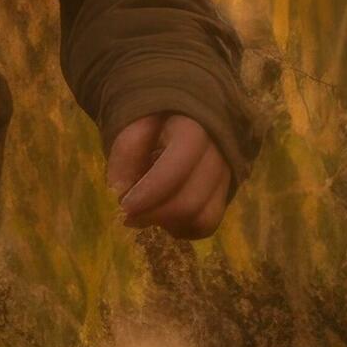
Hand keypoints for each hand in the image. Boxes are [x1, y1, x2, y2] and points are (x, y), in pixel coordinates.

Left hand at [107, 113, 233, 238]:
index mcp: (194, 130)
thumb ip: (126, 154)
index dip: (151, 192)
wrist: (178, 119)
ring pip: (205, 219)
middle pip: (192, 202)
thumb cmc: (152, 124)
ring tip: (145, 214)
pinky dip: (182, 227)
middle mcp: (218, 156)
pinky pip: (208, 225)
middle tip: (128, 216)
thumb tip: (120, 190)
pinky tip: (161, 215)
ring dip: (169, 224)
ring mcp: (226, 178)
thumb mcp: (133, 127)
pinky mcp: (224, 195)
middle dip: (156, 215)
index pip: (178, 167)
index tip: (124, 206)